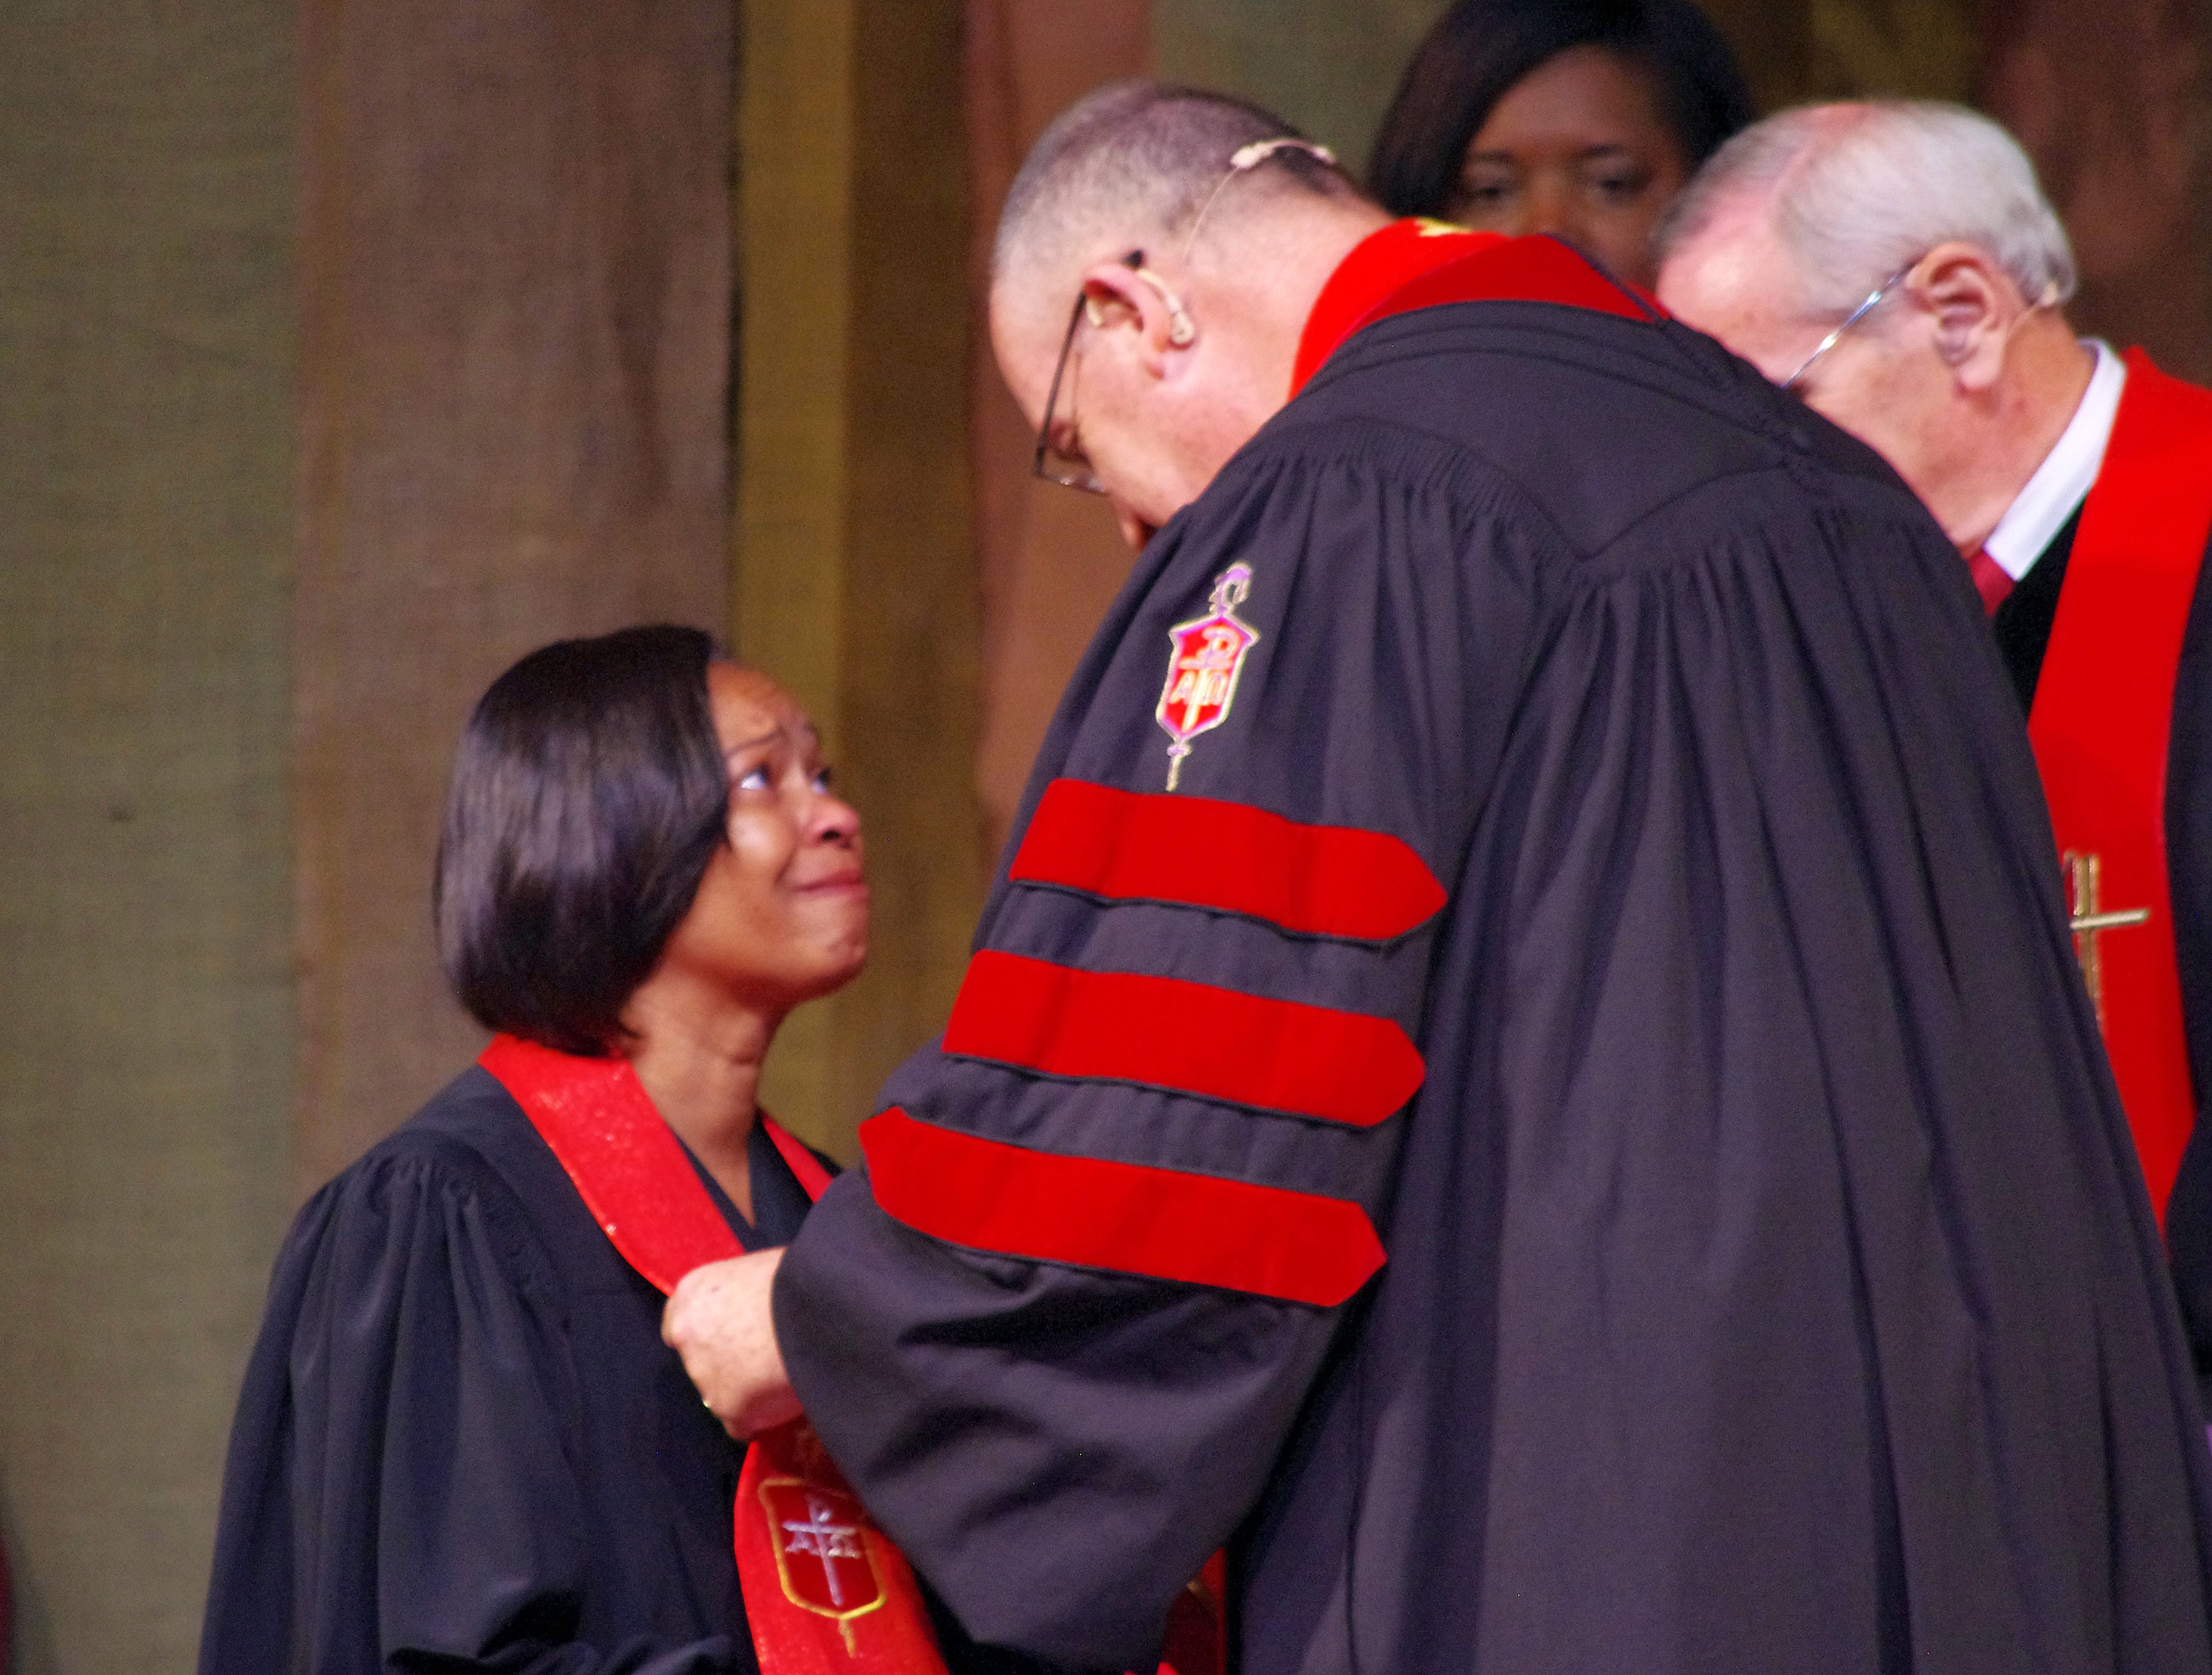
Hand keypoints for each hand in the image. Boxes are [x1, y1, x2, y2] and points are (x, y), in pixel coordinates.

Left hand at [663, 1247, 803, 1437]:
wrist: (813, 1309)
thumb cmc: (795, 1278)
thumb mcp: (758, 1269)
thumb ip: (743, 1293)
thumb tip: (755, 1305)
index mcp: (693, 1295)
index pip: (680, 1323)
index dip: (707, 1333)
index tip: (728, 1336)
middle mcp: (688, 1337)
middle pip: (701, 1361)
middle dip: (727, 1363)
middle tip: (763, 1356)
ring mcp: (705, 1377)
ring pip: (721, 1394)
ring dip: (746, 1391)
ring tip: (784, 1377)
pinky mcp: (729, 1409)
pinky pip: (743, 1423)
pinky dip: (762, 1417)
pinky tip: (787, 1400)